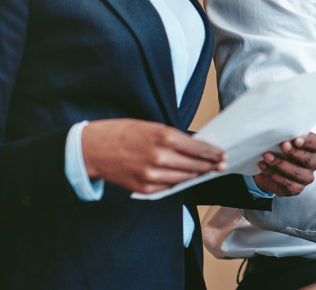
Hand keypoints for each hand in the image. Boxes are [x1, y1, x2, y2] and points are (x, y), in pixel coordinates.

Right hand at [81, 119, 226, 194]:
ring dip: (197, 175)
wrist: (93, 149)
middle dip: (210, 166)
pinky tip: (184, 178)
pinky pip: (168, 188)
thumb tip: (195, 147)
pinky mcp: (144, 188)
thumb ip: (174, 138)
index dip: (213, 153)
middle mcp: (160, 157)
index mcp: (164, 137)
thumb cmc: (122, 133)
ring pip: (184, 179)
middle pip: (195, 165)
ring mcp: (152, 175)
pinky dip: (177, 183)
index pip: (198, 148)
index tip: (222, 154)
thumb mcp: (152, 127)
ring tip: (206, 172)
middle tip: (221, 165)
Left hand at [253, 133, 315, 196]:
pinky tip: (264, 167)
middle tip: (282, 145)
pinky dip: (273, 174)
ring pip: (297, 172)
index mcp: (313, 148)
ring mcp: (306, 177)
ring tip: (266, 156)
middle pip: (308, 159)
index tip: (296, 140)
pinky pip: (287, 183)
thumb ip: (285, 136)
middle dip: (294, 152)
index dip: (308, 142)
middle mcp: (313, 163)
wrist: (267, 168)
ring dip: (280, 164)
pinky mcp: (296, 189)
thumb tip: (278, 131)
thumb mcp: (283, 140)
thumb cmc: (278, 150)